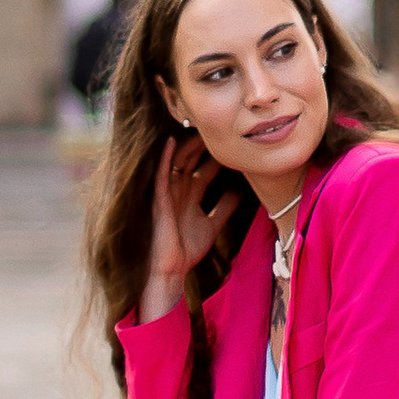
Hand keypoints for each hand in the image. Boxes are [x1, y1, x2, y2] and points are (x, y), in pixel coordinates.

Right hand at [142, 132, 227, 319]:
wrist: (169, 271)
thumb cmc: (186, 250)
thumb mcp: (211, 225)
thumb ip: (224, 208)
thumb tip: (239, 192)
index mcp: (189, 196)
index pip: (203, 170)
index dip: (215, 156)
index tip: (230, 142)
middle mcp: (178, 191)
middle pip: (190, 161)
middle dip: (202, 144)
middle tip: (216, 127)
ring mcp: (167, 193)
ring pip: (177, 162)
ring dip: (187, 145)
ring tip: (198, 127)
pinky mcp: (158, 199)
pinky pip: (160, 174)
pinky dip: (164, 158)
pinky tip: (170, 142)